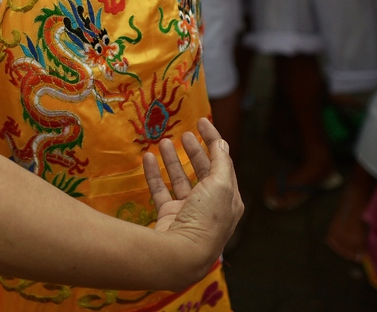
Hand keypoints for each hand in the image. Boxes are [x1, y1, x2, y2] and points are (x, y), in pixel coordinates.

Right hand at [144, 118, 242, 270]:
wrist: (182, 254)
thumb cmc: (207, 218)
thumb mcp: (220, 185)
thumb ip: (221, 162)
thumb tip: (222, 143)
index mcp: (229, 198)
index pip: (224, 163)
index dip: (214, 140)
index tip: (202, 121)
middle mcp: (210, 205)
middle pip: (203, 171)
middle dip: (195, 151)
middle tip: (185, 133)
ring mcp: (189, 211)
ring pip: (181, 179)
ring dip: (173, 160)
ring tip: (165, 141)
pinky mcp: (169, 216)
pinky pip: (161, 190)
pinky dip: (154, 174)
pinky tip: (147, 158)